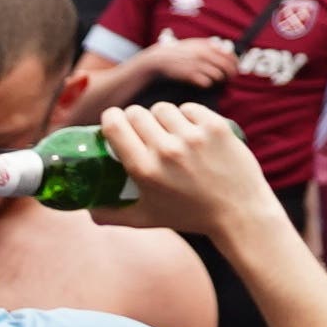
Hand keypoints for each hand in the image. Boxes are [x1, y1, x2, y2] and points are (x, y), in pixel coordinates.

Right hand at [100, 105, 279, 254]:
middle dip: (134, 118)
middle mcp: (166, 150)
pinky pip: (191, 107)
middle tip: (141, 128)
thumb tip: (87, 210)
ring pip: (164, 108)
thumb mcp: (144, 219)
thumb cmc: (189, 216)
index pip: (115, 125)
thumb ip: (110, 215)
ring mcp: (193, 136)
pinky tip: (189, 127)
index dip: (111, 118)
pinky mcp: (217, 127)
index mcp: (144, 170)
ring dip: (161, 116)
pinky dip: (187, 115)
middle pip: (137, 113)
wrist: (239, 212)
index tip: (114, 120)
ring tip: (166, 129)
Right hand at [141, 38, 244, 92]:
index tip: (235, 69)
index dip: (235, 64)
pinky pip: (207, 83)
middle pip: (227, 66)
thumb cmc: (178, 53)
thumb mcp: (195, 44)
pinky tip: (202, 83)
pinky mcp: (190, 75)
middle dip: (230, 75)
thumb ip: (210, 45)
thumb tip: (228, 50)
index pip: (230, 55)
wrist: (158, 60)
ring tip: (214, 81)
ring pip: (218, 76)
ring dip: (218, 81)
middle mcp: (204, 54)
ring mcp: (197, 64)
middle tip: (229, 79)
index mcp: (207, 45)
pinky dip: (207, 84)